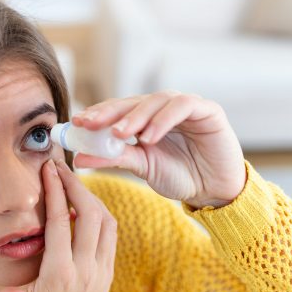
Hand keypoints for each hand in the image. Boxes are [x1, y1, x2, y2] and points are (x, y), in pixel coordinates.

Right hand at [0, 159, 116, 291]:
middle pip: (90, 214)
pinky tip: (86, 209)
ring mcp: (101, 271)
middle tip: (61, 168)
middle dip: (77, 185)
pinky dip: (101, 214)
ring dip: (92, 197)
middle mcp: (86, 269)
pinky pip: (111, 235)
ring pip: (107, 222)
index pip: (60, 222)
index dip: (55, 191)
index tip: (49, 170)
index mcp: (60, 275)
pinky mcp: (108, 274)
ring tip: (73, 184)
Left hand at [71, 91, 245, 208]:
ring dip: (135, 117)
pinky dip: (163, 120)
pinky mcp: (207, 109)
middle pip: (131, 101)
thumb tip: (79, 158)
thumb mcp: (141, 166)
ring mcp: (184, 106)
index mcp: (144, 118)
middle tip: (90, 124)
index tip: (76, 124)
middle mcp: (162, 108)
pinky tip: (149, 137)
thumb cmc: (179, 175)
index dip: (96, 114)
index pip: (116, 110)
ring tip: (119, 134)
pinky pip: (182, 107)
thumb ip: (113, 158)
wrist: (215, 190)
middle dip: (109, 112)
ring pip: (155, 101)